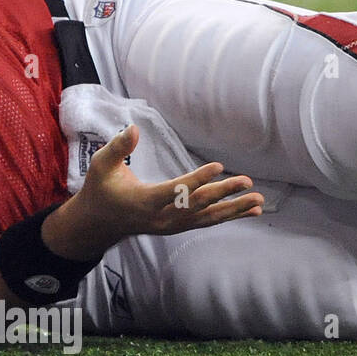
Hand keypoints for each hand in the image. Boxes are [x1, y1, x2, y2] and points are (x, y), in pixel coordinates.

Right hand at [42, 124, 264, 260]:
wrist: (98, 223)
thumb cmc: (100, 189)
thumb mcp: (100, 166)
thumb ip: (117, 148)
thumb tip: (134, 128)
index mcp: (142, 202)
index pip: (175, 192)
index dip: (197, 180)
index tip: (218, 167)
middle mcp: (159, 218)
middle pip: (196, 207)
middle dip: (223, 194)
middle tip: (246, 182)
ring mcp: (169, 226)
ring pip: (206, 218)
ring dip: (233, 210)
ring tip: (259, 202)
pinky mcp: (176, 227)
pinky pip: (205, 222)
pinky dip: (227, 216)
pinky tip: (250, 211)